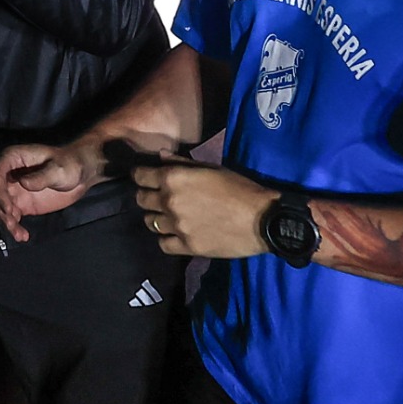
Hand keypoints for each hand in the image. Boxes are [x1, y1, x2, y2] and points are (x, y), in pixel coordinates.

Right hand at [0, 138, 106, 240]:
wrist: (81, 175)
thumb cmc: (70, 165)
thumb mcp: (58, 169)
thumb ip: (41, 177)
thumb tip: (23, 184)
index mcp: (13, 159)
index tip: (10, 210)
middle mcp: (9, 174)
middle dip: (0, 208)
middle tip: (13, 222)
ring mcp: (14, 190)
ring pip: (0, 206)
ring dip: (6, 221)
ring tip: (19, 234)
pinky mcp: (21, 203)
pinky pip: (11, 216)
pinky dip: (14, 227)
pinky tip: (22, 236)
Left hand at [133, 160, 276, 258]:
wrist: (262, 219)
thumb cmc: (239, 188)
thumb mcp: (211, 168)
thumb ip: (182, 163)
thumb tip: (160, 157)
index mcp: (173, 178)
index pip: (140, 176)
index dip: (140, 176)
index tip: (144, 178)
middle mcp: (169, 201)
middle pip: (141, 199)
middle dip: (147, 196)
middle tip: (158, 198)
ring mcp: (177, 225)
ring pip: (150, 222)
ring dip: (157, 218)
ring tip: (169, 217)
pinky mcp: (187, 246)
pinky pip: (163, 244)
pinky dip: (167, 239)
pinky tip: (176, 235)